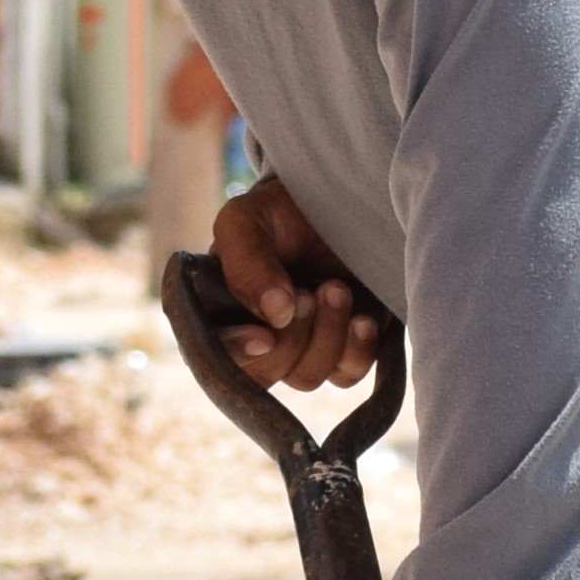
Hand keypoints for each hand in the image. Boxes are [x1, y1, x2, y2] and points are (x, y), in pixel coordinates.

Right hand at [212, 176, 384, 392]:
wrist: (335, 201)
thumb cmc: (278, 211)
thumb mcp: (246, 221)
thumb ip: (245, 263)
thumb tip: (274, 315)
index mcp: (218, 313)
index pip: (215, 353)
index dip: (238, 352)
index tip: (266, 336)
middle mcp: (256, 339)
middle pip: (264, 373)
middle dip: (292, 337)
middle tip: (309, 292)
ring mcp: (301, 349)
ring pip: (306, 377)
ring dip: (327, 337)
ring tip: (336, 288)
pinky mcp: (343, 350)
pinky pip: (347, 375)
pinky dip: (357, 350)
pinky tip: (364, 319)